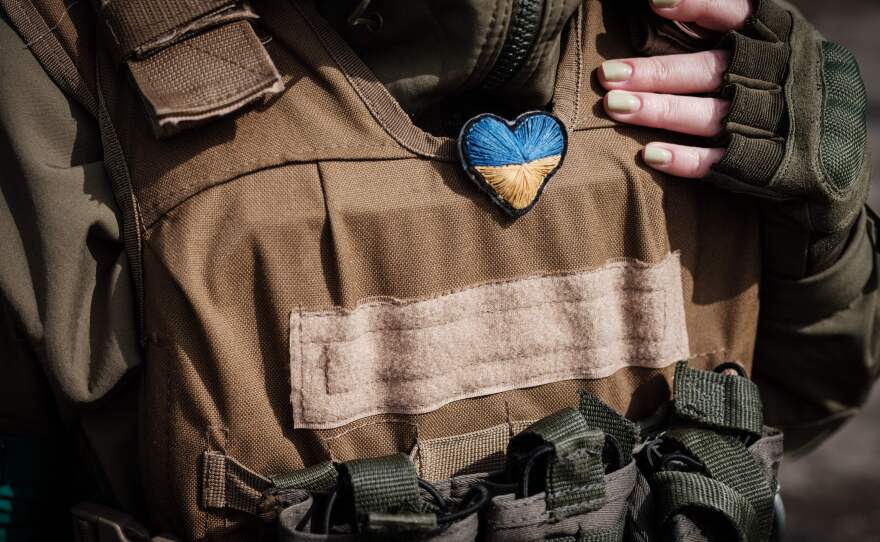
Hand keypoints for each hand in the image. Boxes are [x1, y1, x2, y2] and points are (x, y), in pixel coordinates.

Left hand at [600, 0, 870, 276]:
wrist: (835, 151)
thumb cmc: (783, 84)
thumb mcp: (773, 46)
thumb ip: (727, 31)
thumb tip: (660, 5)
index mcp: (779, 39)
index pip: (736, 14)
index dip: (697, 6)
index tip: (655, 3)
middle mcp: (776, 77)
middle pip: (710, 71)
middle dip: (656, 73)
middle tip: (609, 75)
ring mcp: (771, 123)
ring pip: (710, 116)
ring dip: (661, 111)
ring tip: (615, 106)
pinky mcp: (765, 165)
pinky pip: (721, 162)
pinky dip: (685, 160)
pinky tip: (650, 154)